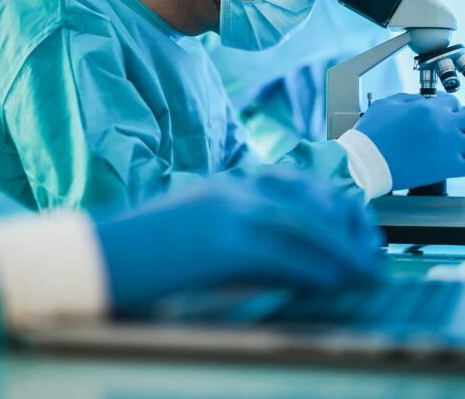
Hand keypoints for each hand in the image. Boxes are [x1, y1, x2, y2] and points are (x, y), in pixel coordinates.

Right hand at [95, 169, 381, 314]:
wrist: (94, 255)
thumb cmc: (142, 249)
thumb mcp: (197, 230)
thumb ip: (240, 234)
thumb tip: (286, 258)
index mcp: (224, 184)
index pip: (290, 183)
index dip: (328, 202)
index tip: (352, 223)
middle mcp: (230, 189)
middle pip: (304, 198)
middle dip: (344, 223)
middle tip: (370, 248)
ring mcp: (225, 211)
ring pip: (300, 224)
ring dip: (340, 249)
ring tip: (367, 269)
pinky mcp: (219, 241)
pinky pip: (281, 252)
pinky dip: (315, 265)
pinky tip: (336, 280)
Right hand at [355, 93, 464, 189]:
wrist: (366, 162)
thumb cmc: (371, 133)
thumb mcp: (387, 104)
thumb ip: (409, 99)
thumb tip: (424, 101)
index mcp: (428, 108)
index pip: (453, 102)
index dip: (455, 105)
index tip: (455, 110)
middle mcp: (444, 125)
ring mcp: (449, 147)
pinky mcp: (448, 168)